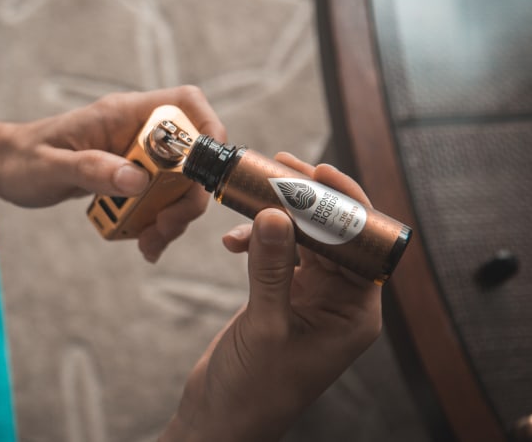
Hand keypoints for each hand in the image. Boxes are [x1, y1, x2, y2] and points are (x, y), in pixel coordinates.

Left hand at [0, 85, 226, 261]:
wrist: (4, 168)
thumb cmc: (21, 159)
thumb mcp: (50, 168)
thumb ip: (92, 169)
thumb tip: (138, 180)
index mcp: (123, 113)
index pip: (186, 103)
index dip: (209, 130)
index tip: (205, 172)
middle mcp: (138, 131)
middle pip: (193, 156)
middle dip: (188, 197)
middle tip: (165, 229)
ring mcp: (138, 155)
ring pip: (181, 184)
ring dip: (173, 218)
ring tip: (148, 245)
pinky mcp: (132, 177)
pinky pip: (161, 200)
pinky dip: (158, 224)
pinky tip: (142, 243)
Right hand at [161, 153, 381, 441]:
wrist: (223, 417)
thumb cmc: (254, 390)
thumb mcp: (265, 326)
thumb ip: (271, 268)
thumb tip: (273, 213)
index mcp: (355, 313)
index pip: (362, 245)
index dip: (344, 205)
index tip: (320, 171)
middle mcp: (338, 302)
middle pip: (333, 235)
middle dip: (306, 201)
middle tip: (280, 168)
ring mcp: (310, 298)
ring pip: (303, 240)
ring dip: (277, 217)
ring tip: (251, 193)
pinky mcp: (282, 298)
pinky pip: (277, 255)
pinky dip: (257, 241)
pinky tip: (233, 240)